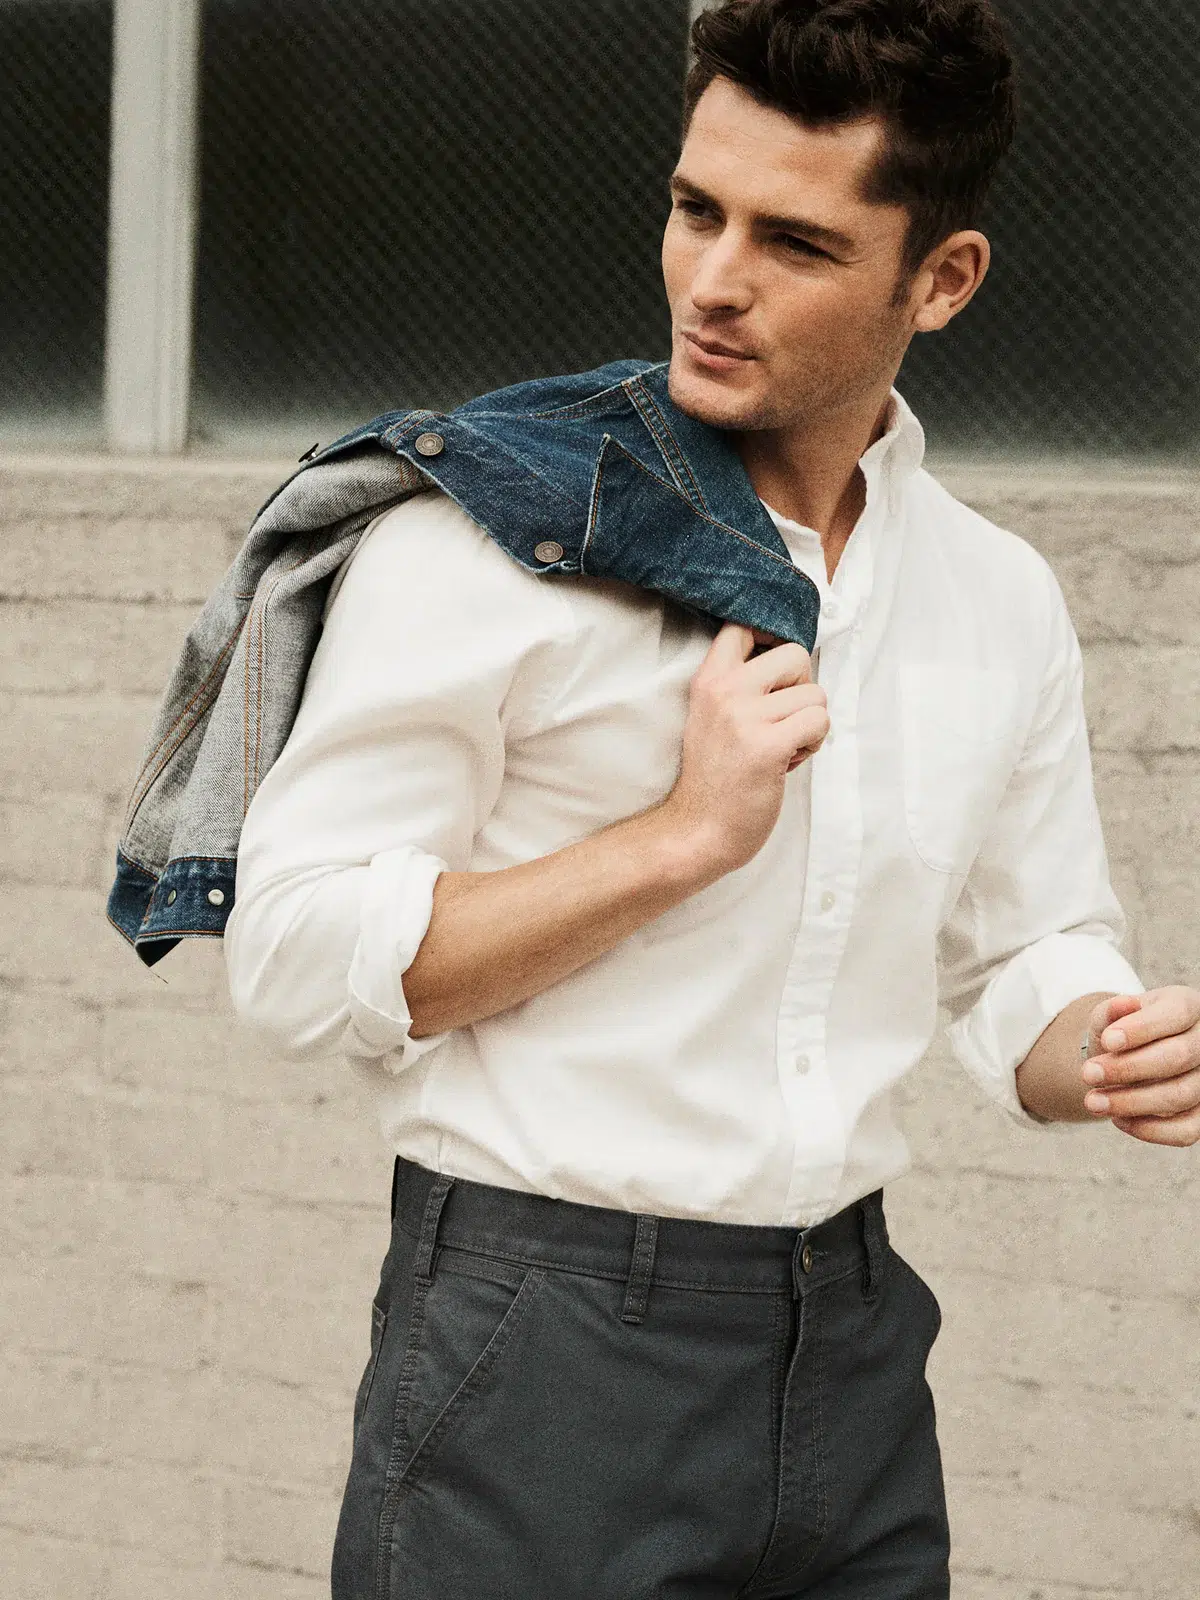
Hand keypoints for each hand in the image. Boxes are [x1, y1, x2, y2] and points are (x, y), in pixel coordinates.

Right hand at [663, 623, 829, 873]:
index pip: (744, 625)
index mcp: (709, 680)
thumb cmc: (715, 776)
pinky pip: (820, 722)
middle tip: (782, 719)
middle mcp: (725, 691)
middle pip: (795, 654)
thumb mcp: (711, 715)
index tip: (776, 672)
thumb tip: (793, 659)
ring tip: (782, 746)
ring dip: (809, 724)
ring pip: (816, 695)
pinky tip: (788, 760)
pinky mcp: (768, 746)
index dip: (773, 639)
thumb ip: (741, 684)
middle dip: (802, 688)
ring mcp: (746, 718)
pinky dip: (813, 743)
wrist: (699, 830)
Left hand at [1082, 988, 1199, 1146]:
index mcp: (1187, 1006)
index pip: (1176, 1013)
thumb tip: (1122, 1005)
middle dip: (1128, 1068)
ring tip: (1092, 1102)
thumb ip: (1111, 1011)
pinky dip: (1149, 1130)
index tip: (1107, 1041)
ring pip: (1180, 1095)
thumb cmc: (1119, 1031)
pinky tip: (1118, 1119)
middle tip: (1087, 1074)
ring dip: (1131, 1102)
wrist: (1123, 1060)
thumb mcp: (1110, 1016)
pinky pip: (1187, 1131)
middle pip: (1178, 1056)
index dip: (1142, 1029)